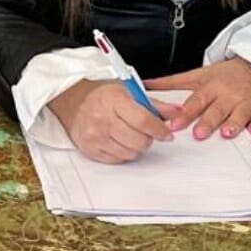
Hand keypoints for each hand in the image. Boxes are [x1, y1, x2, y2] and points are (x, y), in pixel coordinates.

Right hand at [48, 79, 171, 163]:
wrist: (72, 101)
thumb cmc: (102, 94)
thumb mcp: (129, 91)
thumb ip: (154, 104)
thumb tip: (177, 111)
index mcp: (113, 101)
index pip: (143, 120)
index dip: (160, 129)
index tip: (167, 133)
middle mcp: (102, 119)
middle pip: (138, 140)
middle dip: (150, 138)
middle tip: (148, 132)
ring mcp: (95, 136)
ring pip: (130, 153)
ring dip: (138, 146)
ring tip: (133, 135)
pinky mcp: (90, 150)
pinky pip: (118, 159)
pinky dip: (125, 152)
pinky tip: (122, 141)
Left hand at [144, 58, 250, 140]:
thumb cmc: (221, 76)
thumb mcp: (196, 76)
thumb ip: (171, 83)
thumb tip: (145, 86)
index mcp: (209, 86)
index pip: (195, 101)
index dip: (185, 114)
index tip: (174, 124)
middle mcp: (226, 94)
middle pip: (216, 109)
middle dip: (208, 122)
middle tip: (198, 134)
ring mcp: (244, 101)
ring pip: (238, 114)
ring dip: (233, 124)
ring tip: (227, 133)